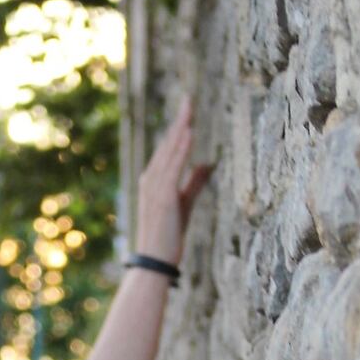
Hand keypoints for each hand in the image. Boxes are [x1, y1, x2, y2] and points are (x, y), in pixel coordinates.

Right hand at [135, 97, 213, 265]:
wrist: (155, 261)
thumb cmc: (169, 236)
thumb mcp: (185, 204)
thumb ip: (195, 182)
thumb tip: (208, 163)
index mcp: (155, 181)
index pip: (169, 148)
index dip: (179, 127)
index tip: (188, 109)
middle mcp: (151, 180)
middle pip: (167, 144)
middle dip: (179, 121)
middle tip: (189, 98)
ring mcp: (155, 187)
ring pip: (169, 152)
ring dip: (180, 129)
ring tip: (189, 109)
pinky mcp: (163, 196)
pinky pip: (172, 167)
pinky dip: (180, 149)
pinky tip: (188, 134)